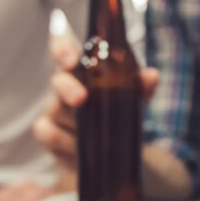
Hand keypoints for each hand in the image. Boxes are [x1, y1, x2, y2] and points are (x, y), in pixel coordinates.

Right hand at [33, 56, 159, 171]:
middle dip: (67, 88)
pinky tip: (78, 149)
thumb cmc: (119, 113)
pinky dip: (65, 142)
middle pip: (57, 81)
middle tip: (81, 98)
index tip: (70, 59)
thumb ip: (141, 87)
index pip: (64, 49)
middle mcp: (64, 86)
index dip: (62, 49)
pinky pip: (49, 133)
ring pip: (55, 110)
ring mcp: (54, 110)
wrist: (113, 151)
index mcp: (81, 69)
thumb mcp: (133, 99)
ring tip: (96, 135)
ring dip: (74, 122)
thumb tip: (151, 76)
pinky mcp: (48, 132)